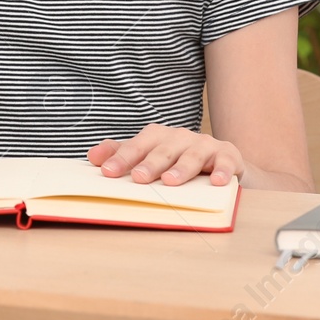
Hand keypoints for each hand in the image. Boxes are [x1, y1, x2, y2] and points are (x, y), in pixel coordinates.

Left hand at [87, 123, 242, 186]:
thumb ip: (122, 155)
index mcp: (157, 137)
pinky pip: (225, 161)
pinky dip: (221, 170)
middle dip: (150, 163)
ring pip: (191, 155)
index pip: (137, 146)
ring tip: (170, 181)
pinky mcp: (228, 154)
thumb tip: (92, 156)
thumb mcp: (149, 157)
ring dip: (181, 168)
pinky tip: (216, 182)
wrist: (222, 164)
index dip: (122, 158)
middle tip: (139, 178)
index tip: (107, 172)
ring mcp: (204, 145)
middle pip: (162, 150)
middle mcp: (179, 137)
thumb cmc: (178, 161)